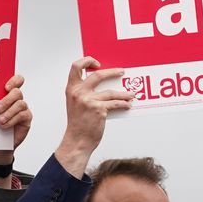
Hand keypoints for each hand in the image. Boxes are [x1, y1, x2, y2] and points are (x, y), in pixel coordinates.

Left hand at [0, 75, 32, 173]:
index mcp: (7, 93)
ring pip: (20, 104)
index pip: (17, 80)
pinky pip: (22, 115)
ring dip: (9, 112)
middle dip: (7, 99)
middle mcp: (16, 99)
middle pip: (17, 92)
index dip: (14, 81)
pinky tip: (4, 126)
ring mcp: (22, 109)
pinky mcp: (26, 119)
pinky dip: (12, 120)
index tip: (6, 87)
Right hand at [56, 57, 133, 176]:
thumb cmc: (78, 124)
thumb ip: (84, 93)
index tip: (97, 63)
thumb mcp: (76, 104)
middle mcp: (79, 93)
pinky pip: (115, 104)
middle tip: (121, 71)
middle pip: (98, 75)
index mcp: (72, 89)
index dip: (87, 61)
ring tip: (131, 94)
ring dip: (124, 93)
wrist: (77, 140)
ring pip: (111, 92)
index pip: (76, 67)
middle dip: (112, 72)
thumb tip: (102, 86)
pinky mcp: (99, 110)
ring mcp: (89, 101)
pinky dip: (123, 104)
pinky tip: (128, 105)